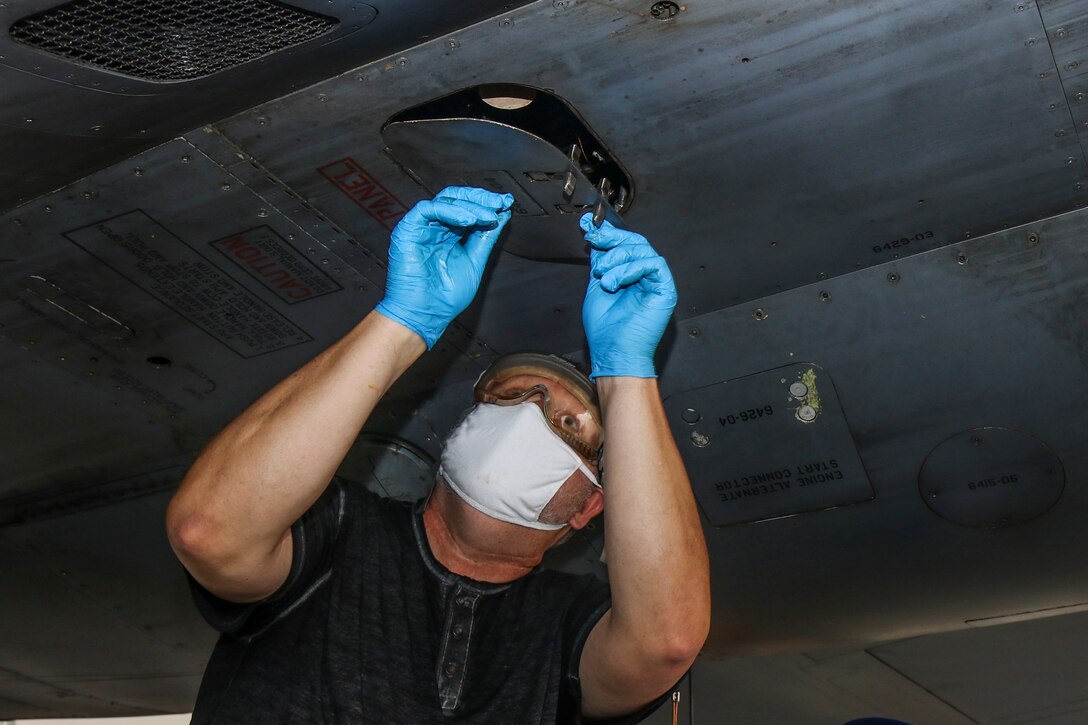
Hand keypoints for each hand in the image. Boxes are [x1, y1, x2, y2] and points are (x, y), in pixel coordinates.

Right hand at [376, 187, 513, 347]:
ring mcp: (421, 228)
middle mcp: (436, 228)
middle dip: (480, 199)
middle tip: (500, 202)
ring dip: (470, 206)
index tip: (506, 203)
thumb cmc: (445, 297)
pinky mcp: (407, 230)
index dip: (487, 204)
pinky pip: (427, 209)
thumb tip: (503, 215)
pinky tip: (468, 220)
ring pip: (445, 201)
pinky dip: (450, 211)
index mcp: (450, 235)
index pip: (468, 209)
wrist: (425, 315)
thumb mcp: (474, 262)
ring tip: (488, 216)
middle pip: (457, 199)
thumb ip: (486, 238)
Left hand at [580, 215, 676, 378]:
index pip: (623, 245)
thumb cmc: (606, 329)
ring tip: (604, 276)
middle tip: (595, 239)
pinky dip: (631, 267)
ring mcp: (656, 281)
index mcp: (629, 275)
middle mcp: (644, 276)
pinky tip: (617, 281)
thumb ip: (600, 260)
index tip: (589, 225)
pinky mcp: (666, 288)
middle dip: (612, 238)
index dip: (607, 232)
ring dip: (618, 257)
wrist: (613, 352)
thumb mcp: (597, 285)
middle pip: (635, 242)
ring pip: (642, 250)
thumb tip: (595, 234)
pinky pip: (653, 263)